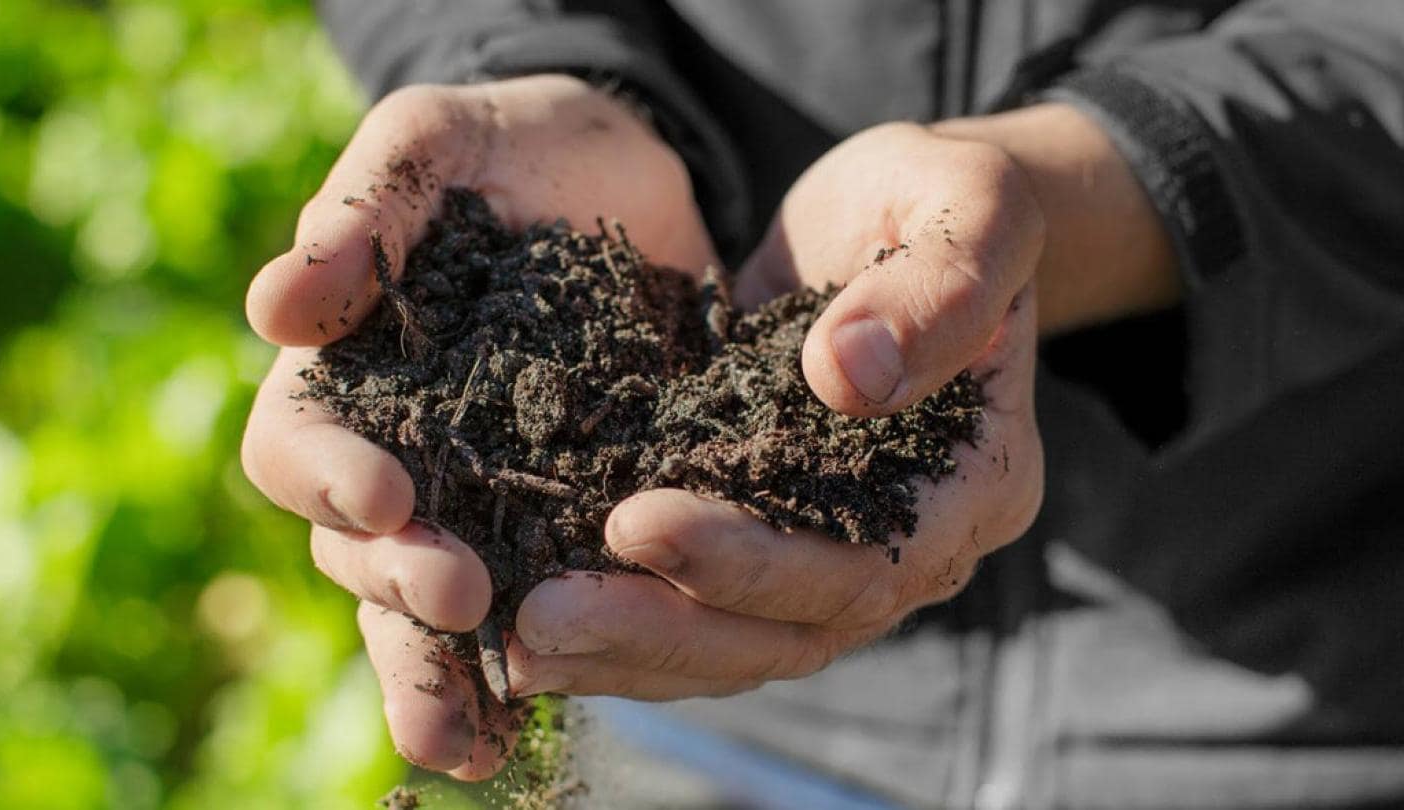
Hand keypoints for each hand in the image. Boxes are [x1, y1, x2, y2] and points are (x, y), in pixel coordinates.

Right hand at [240, 74, 717, 776]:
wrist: (619, 167)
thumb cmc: (504, 145)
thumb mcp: (434, 144)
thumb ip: (366, 211)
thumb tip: (276, 308)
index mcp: (343, 378)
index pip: (297, 450)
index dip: (330, 480)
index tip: (389, 492)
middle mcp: (400, 457)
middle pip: (363, 553)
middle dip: (405, 584)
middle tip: (464, 595)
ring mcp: (484, 495)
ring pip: (437, 607)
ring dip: (451, 671)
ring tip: (478, 737)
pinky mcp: (573, 512)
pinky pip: (543, 598)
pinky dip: (542, 663)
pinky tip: (548, 716)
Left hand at [503, 121, 1046, 699]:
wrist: (907, 217)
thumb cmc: (946, 201)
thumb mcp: (968, 206)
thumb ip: (937, 288)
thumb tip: (848, 378)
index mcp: (976, 482)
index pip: (865, 562)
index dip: (752, 562)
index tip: (634, 522)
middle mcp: (910, 543)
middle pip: (790, 630)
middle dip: (661, 625)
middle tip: (541, 614)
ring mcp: (836, 551)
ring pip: (737, 644)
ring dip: (626, 648)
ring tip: (517, 642)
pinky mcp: (767, 534)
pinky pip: (700, 610)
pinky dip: (622, 622)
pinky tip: (532, 624)